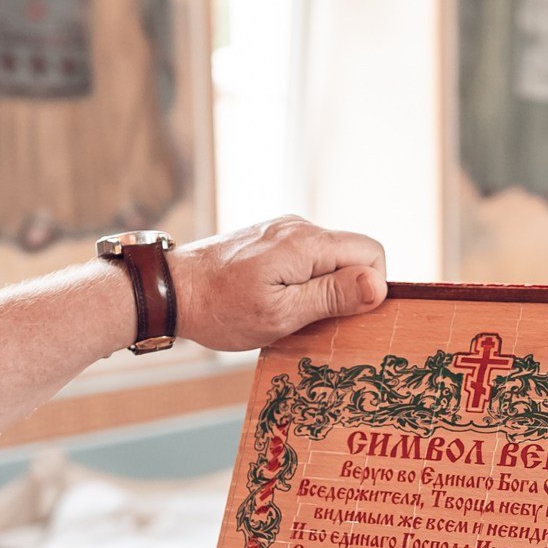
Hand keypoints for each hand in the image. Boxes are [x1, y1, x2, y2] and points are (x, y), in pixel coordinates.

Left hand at [168, 217, 387, 351]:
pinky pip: (306, 258)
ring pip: (330, 258)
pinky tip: (276, 301)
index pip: (372, 252)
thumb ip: (332, 296)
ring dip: (322, 289)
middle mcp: (299, 227)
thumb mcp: (282, 313)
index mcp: (308, 243)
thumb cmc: (221, 309)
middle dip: (346, 290)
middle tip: (315, 320)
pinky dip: (303, 282)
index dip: (370, 288)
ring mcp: (282, 231)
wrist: (169, 290)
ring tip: (290, 313)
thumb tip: (378, 285)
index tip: (344, 316)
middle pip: (352, 254)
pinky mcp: (269, 240)